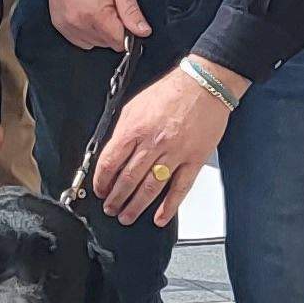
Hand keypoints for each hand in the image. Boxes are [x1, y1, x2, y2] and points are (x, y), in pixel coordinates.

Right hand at [35, 0, 148, 53]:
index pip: (119, 42)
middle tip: (110, 6)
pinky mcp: (59, 24)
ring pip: (93, 43)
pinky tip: (87, 13)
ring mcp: (66, 26)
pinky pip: (79, 40)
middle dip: (113, 30)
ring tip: (97, 8)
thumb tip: (143, 32)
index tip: (125, 17)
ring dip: (100, 32)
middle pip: (106, 44)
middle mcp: (78, 24)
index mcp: (96, 14)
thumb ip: (131, 10)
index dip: (127, 32)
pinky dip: (87, 32)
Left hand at [93, 58, 243, 227]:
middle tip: (110, 208)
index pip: (110, 162)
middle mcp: (153, 143)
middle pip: (128, 179)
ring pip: (150, 188)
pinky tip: (159, 217)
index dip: (101, 181)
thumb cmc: (170, 92)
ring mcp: (174, 153)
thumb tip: (110, 153)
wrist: (203, 85)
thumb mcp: (134, 106)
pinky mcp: (194, 160)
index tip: (100, 190)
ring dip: (136, 206)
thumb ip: (122, 131)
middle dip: (116, 198)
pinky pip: (179, 188)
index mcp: (134, 129)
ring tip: (126, 216)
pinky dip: (168, 207)